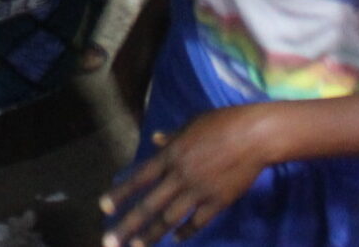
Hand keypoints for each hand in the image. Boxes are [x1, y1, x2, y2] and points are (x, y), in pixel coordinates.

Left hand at [100, 104, 286, 246]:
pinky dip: (186, 232)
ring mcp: (199, 191)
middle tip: (110, 241)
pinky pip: (198, 221)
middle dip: (127, 226)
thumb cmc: (223, 123)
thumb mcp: (192, 125)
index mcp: (171, 155)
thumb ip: (172, 137)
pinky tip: (176, 239)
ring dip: (152, 235)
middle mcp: (180, 176)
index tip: (103, 207)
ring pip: (170, 219)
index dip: (121, 193)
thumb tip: (156, 138)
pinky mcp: (218, 202)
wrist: (255, 136)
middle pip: (149, 206)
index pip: (139, 178)